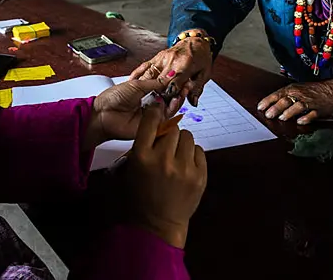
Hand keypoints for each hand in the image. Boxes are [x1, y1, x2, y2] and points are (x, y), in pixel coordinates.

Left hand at [85, 78, 183, 149]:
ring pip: (171, 108)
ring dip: (178, 99)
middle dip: (179, 90)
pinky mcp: (153, 126)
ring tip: (181, 91)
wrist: (103, 114)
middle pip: (170, 97)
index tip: (182, 77)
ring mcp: (152, 114)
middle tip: (186, 84)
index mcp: (146, 91)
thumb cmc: (113, 98)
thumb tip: (170, 75)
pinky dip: (172, 110)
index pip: (165, 87)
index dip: (174, 83)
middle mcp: (151, 103)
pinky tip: (175, 101)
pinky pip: (166, 119)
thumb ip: (155, 82)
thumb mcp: (137, 85)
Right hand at [126, 102, 206, 248]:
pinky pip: (199, 151)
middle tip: (167, 144)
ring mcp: (184, 169)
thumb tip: (157, 121)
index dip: (155, 113)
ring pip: (188, 137)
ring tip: (177, 155)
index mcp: (142, 156)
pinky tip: (185, 165)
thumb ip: (143, 144)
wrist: (157, 223)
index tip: (157, 110)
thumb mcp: (133, 167)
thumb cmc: (141, 195)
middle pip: (172, 128)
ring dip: (181, 143)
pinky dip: (192, 154)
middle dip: (169, 134)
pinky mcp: (199, 176)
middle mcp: (163, 160)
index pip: (151, 121)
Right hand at [130, 38, 212, 106]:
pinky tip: (131, 82)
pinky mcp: (156, 57)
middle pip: (159, 82)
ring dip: (144, 87)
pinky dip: (137, 74)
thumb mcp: (205, 73)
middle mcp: (172, 61)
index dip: (170, 97)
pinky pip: (144, 66)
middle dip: (156, 95)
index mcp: (186, 65)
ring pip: (149, 74)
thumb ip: (197, 89)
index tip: (167, 105)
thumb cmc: (201, 57)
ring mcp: (162, 58)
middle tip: (153, 105)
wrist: (195, 40)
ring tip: (140, 98)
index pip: (174, 85)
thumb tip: (193, 102)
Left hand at [257, 74, 332, 124]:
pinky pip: (312, 114)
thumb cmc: (311, 90)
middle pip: (286, 100)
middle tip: (268, 115)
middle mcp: (300, 94)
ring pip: (298, 106)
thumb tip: (269, 105)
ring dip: (289, 112)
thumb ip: (284, 96)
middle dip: (276, 108)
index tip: (260, 107)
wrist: (331, 90)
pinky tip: (300, 121)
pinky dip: (306, 118)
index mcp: (293, 89)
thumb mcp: (296, 88)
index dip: (268, 101)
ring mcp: (310, 102)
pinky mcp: (319, 109)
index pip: (277, 94)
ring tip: (282, 118)